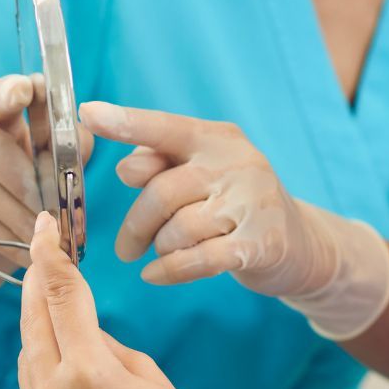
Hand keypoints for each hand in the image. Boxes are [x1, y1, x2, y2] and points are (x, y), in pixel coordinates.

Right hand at [0, 75, 93, 302]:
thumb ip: (65, 150)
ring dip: (19, 214)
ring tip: (46, 233)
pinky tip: (26, 248)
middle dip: (25, 181)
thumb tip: (82, 141)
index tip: (27, 89)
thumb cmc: (14, 196)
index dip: (11, 93)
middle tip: (52, 210)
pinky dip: (4, 235)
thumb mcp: (42, 167)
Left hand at [18, 212, 190, 388]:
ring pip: (28, 354)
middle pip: (33, 320)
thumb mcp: (148, 375)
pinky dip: (45, 366)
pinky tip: (69, 363)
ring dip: (41, 325)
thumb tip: (81, 330)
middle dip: (37, 282)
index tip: (43, 229)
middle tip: (43, 251)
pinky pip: (31, 388)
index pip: (61, 297)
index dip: (49, 256)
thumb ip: (106, 346)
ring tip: (61, 306)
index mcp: (89, 371)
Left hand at [79, 102, 338, 293]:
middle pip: (162, 192)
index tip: (88, 114)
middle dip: (136, 225)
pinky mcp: (262, 242)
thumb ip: (161, 165)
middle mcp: (239, 163)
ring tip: (165, 253)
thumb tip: (126, 167)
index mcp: (217, 138)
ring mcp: (254, 202)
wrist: (299, 243)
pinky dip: (170, 271)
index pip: (166, 128)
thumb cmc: (235, 205)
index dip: (127, 122)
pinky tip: (156, 275)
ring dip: (160, 248)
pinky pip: (198, 259)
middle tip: (126, 248)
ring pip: (178, 229)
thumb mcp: (201, 175)